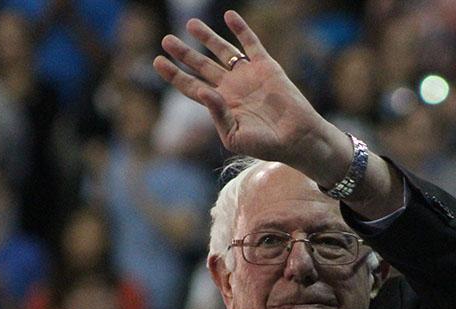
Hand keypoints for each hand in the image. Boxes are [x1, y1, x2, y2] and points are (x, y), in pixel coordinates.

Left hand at [153, 11, 336, 170]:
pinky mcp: (266, 66)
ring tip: (190, 24)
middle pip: (201, 65)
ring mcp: (248, 75)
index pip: (191, 86)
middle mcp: (231, 87)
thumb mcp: (235, 136)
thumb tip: (202, 90)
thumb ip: (217, 114)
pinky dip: (240, 29)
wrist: (297, 138)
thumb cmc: (265, 145)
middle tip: (167, 40)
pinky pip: (251, 44)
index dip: (175, 74)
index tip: (158, 62)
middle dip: (183, 53)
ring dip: (206, 37)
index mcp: (220, 105)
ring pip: (223, 51)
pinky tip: (229, 15)